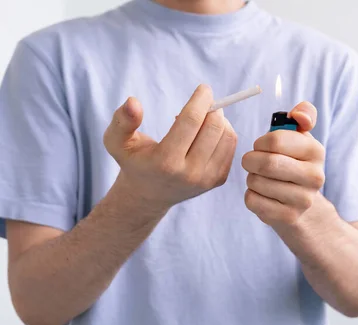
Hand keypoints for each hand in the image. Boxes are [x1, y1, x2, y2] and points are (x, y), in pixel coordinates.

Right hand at [103, 85, 236, 212]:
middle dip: (211, 108)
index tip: (204, 88)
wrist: (149, 194)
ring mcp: (207, 179)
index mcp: (165, 162)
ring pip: (227, 135)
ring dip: (219, 119)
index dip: (200, 100)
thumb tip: (133, 101)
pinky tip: (207, 132)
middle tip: (203, 102)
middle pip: (213, 127)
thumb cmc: (133, 161)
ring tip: (202, 118)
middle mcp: (190, 174)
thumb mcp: (116, 141)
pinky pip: (231, 146)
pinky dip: (223, 131)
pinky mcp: (219, 180)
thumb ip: (122, 121)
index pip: (191, 122)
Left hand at [242, 102, 324, 226]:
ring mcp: (303, 200)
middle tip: (251, 162)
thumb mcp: (300, 136)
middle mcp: (315, 177)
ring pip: (256, 182)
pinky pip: (253, 201)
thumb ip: (304, 114)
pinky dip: (251, 195)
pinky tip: (262, 195)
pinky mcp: (288, 217)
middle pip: (267, 163)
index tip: (262, 147)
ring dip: (251, 178)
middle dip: (251, 160)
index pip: (275, 140)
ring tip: (260, 179)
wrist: (301, 203)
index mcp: (316, 151)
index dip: (260, 142)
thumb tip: (299, 114)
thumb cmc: (294, 161)